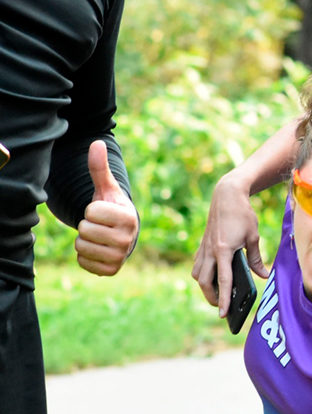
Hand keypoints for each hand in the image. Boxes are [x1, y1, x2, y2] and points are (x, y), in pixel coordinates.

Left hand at [73, 141, 138, 275]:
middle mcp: (128, 239)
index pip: (91, 211)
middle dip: (87, 226)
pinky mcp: (111, 270)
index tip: (102, 212)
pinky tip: (96, 249)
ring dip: (84, 241)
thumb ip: (99, 168)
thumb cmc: (112, 209)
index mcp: (128, 217)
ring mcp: (120, 256)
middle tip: (99, 225)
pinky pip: (83, 262)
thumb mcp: (106, 189)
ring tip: (97, 236)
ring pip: (81, 246)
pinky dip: (84, 256)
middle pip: (85, 229)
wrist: (122, 234)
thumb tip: (96, 143)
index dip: (91, 209)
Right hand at [193, 170, 266, 311]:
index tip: (224, 313)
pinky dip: (202, 274)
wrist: (226, 195)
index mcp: (223, 250)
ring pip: (197, 274)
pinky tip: (212, 277)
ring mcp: (203, 248)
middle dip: (212, 296)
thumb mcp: (253, 236)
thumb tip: (263, 275)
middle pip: (204, 281)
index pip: (224, 280)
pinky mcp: (202, 244)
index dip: (224, 298)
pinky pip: (198, 265)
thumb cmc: (243, 215)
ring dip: (205, 286)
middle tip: (221, 307)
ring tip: (217, 294)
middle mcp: (209, 251)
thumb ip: (256, 258)